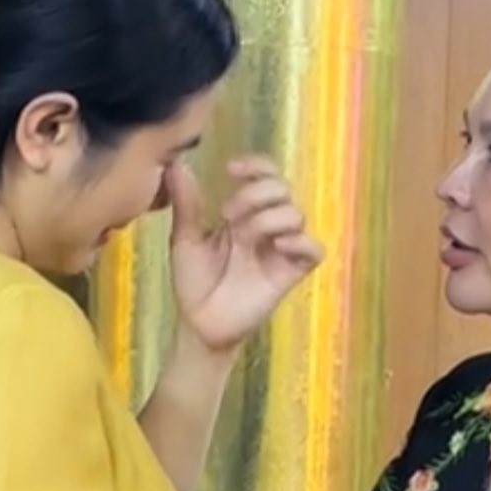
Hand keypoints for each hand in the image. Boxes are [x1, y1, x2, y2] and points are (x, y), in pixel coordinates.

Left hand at [166, 157, 323, 353]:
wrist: (199, 324)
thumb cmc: (194, 282)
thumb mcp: (186, 239)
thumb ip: (186, 204)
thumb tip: (176, 166)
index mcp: (244, 214)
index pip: (264, 176)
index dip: (256, 165)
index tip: (232, 169)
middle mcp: (266, 227)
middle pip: (282, 189)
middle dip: (257, 193)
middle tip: (228, 214)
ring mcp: (280, 249)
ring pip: (297, 214)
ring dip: (270, 216)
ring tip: (245, 235)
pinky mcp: (292, 273)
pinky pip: (314, 250)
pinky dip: (301, 241)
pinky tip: (278, 245)